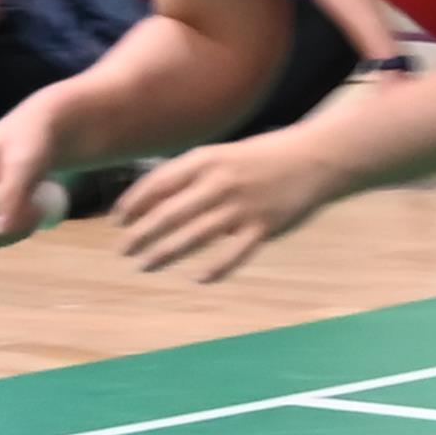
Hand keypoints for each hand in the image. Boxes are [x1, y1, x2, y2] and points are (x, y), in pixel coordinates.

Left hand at [108, 121, 352, 284]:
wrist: (317, 157)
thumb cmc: (264, 157)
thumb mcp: (224, 155)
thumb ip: (192, 176)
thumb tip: (155, 201)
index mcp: (207, 160)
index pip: (158, 183)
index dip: (133, 204)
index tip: (118, 221)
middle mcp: (220, 182)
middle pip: (169, 214)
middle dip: (141, 235)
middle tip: (123, 250)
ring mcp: (242, 206)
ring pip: (194, 236)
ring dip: (165, 254)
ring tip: (145, 265)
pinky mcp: (264, 227)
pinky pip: (233, 254)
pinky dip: (214, 269)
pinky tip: (198, 279)